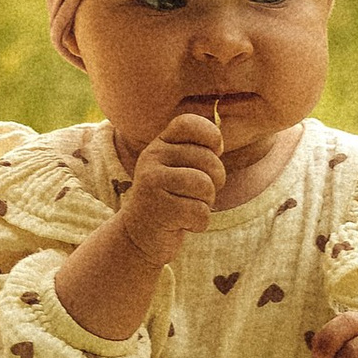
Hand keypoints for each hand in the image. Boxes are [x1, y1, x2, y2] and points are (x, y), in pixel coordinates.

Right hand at [116, 106, 226, 266]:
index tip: (213, 153)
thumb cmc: (172, 198)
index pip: (190, 123)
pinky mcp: (157, 209)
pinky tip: (182, 223)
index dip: (212, 137)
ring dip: (206, 203)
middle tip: (198, 193)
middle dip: (215, 182)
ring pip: (205, 186)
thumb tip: (218, 143)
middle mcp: (152, 157)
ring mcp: (152, 182)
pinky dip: (199, 223)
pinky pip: (200, 212)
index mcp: (161, 143)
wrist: (139, 234)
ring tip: (189, 207)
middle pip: (209, 160)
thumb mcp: (179, 167)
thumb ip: (197, 151)